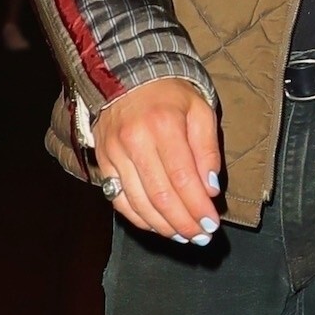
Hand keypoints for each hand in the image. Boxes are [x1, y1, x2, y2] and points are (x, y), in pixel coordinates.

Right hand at [93, 78, 222, 244]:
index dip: (197, 207)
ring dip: (163, 226)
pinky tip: (158, 227)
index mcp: (163, 125)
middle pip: (161, 195)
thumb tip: (209, 189)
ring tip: (184, 237)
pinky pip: (119, 200)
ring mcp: (114, 153)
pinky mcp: (103, 162)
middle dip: (183, 222)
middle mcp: (135, 141)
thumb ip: (208, 149)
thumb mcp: (200, 111)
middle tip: (200, 237)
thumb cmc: (170, 95)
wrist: (128, 77)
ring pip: (139, 202)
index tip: (211, 224)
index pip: (183, 178)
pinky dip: (139, 219)